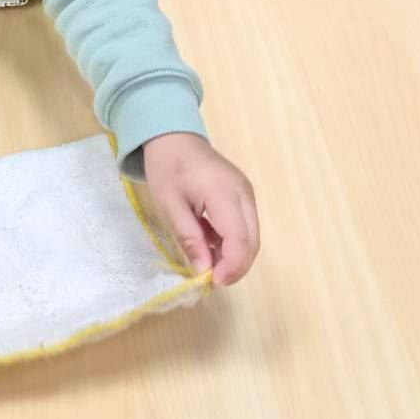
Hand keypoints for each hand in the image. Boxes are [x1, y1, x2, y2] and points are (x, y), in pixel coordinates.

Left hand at [143, 133, 258, 286]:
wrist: (172, 136)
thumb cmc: (167, 168)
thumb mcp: (169, 205)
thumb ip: (189, 238)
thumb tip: (204, 271)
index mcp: (225, 193)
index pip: (240, 240)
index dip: (231, 267)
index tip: (212, 282)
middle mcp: (244, 193)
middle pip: (252, 241)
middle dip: (234, 266)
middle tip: (208, 278)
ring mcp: (247, 193)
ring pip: (251, 236)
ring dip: (232, 255)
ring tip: (204, 258)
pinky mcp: (243, 195)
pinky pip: (244, 226)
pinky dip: (230, 241)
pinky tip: (208, 240)